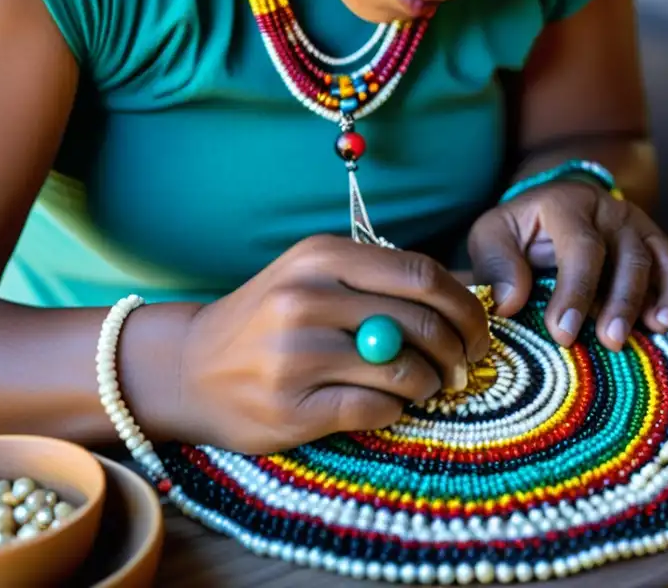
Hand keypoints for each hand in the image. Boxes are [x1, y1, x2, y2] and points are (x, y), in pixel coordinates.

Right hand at [169, 235, 489, 454]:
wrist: (188, 367)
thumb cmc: (267, 320)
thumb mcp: (314, 276)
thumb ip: (378, 280)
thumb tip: (464, 297)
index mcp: (322, 256)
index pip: (422, 274)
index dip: (465, 305)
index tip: (478, 330)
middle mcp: (309, 297)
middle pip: (422, 323)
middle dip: (458, 350)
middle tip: (463, 367)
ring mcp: (297, 353)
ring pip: (405, 370)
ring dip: (430, 384)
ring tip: (425, 387)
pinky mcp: (292, 405)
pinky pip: (376, 408)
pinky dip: (395, 410)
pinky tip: (388, 405)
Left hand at [467, 180, 667, 351]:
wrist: (545, 209)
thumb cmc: (517, 231)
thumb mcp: (492, 238)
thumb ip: (497, 266)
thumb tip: (509, 303)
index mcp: (565, 204)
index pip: (580, 247)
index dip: (574, 291)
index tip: (564, 333)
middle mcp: (607, 209)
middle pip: (625, 255)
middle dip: (618, 302)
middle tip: (609, 341)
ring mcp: (634, 223)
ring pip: (652, 261)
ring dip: (650, 301)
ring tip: (648, 333)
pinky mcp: (651, 240)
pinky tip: (667, 322)